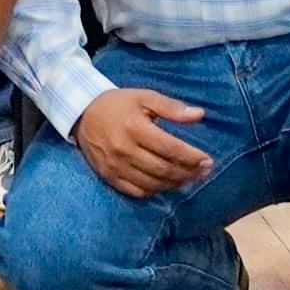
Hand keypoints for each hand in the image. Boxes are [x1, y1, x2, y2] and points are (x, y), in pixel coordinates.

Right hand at [69, 88, 213, 199]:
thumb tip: (199, 114)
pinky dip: (155, 191)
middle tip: (204, 171)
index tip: (207, 160)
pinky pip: (136, 191)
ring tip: (189, 178)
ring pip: (152, 183)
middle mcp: (124, 149)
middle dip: (188, 172)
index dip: (192, 157)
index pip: (170, 148)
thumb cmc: (118, 104)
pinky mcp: (109, 176)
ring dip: (175, 183)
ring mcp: (115, 166)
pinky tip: (166, 184)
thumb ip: (171, 107)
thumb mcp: (144, 97)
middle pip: (163, 168)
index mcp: (134, 127)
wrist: (82, 114)